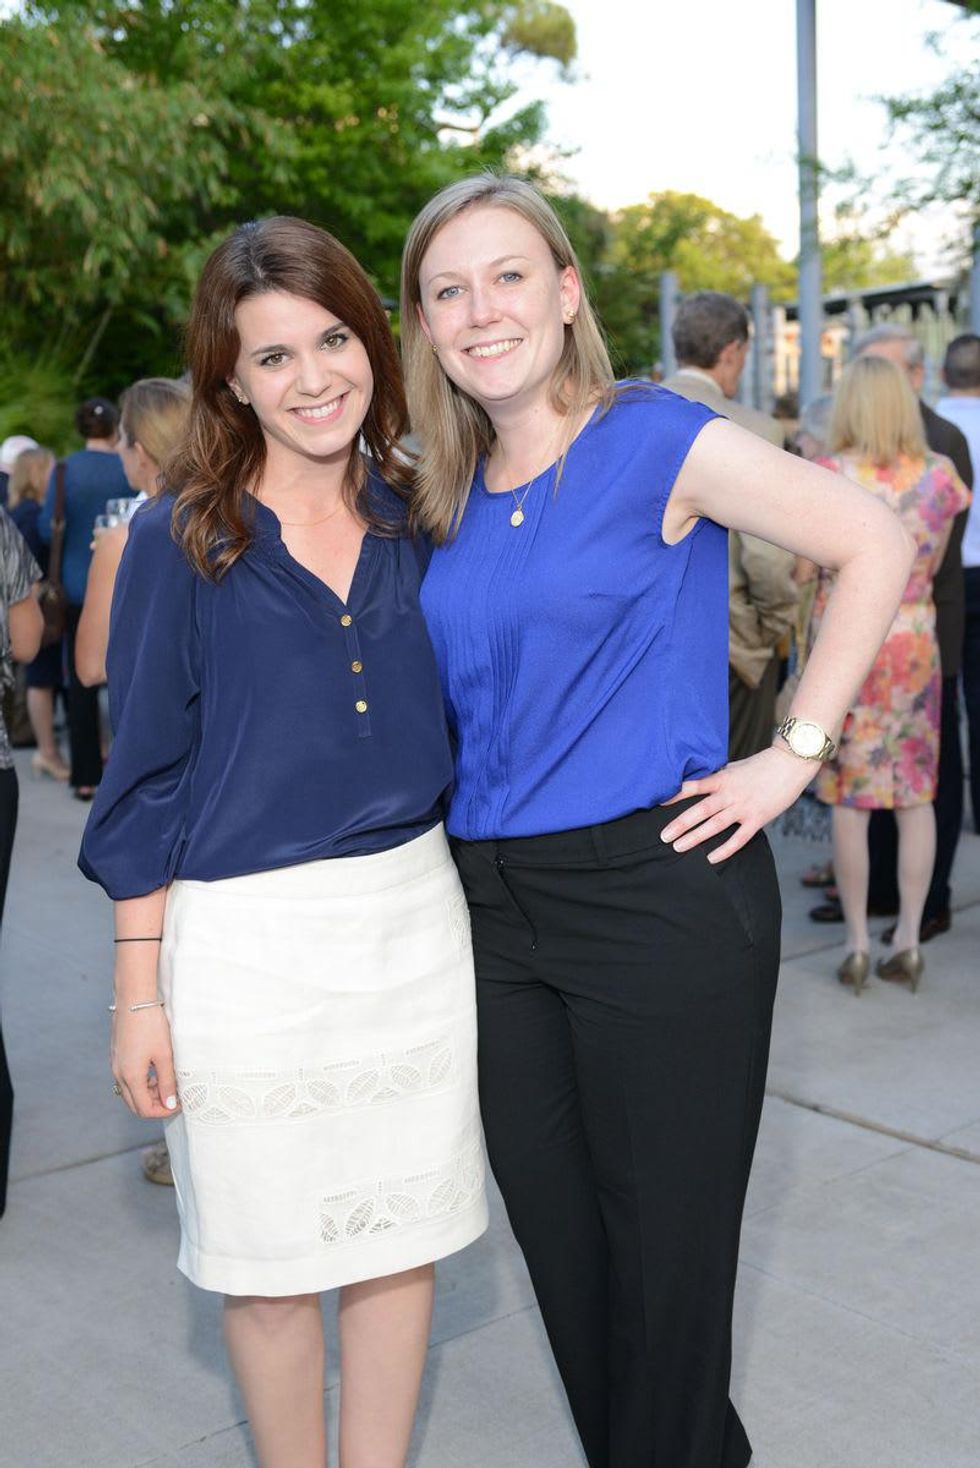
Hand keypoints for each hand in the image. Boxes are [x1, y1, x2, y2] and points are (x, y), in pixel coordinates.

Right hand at [111, 1006, 180, 1118]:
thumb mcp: (164, 1055)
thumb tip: (169, 1103)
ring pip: (131, 1092)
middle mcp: (119, 1074)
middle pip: (135, 1104)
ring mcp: (116, 1065)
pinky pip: (128, 1078)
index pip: (144, 1109)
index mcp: (130, 1077)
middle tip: (174, 1095)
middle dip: (155, 1104)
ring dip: (149, 1093)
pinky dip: (142, 1081)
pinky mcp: (118, 1056)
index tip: (179, 1103)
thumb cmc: (150, 1025)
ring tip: (168, 1081)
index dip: (163, 1111)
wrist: (134, 1000)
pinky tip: (156, 1070)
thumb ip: (167, 1082)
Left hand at [661, 745, 817, 862]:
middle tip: (663, 835)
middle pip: (700, 810)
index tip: (658, 803)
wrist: (790, 764)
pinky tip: (711, 859)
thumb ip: (719, 777)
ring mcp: (743, 807)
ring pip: (715, 825)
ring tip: (678, 847)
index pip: (694, 786)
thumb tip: (700, 782)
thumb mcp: (735, 767)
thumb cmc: (762, 764)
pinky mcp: (758, 819)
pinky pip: (739, 839)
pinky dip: (725, 850)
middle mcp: (730, 794)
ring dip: (695, 837)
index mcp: (723, 778)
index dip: (675, 794)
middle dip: (680, 823)